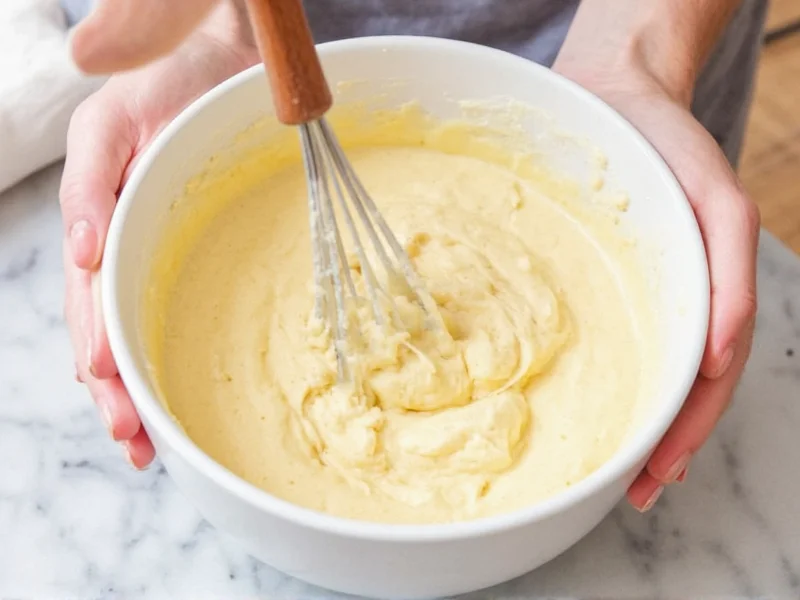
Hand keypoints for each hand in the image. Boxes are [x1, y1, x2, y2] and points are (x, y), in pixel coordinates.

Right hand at [61, 13, 257, 466]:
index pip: (92, 304)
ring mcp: (162, 246)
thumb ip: (91, 181)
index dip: (101, 354)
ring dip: (144, 386)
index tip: (116, 400)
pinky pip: (185, 300)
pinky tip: (183, 388)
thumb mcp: (111, 127)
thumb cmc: (162, 83)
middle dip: (120, 391)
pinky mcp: (199, 243)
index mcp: (100, 222)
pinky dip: (179, 346)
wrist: (217, 54)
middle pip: (114, 330)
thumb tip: (81, 251)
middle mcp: (126, 242)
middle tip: (137, 445)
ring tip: (148, 444)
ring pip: (146, 327)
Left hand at [554, 48, 758, 511]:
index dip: (684, 431)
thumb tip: (720, 356)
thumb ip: (728, 278)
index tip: (655, 476)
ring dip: (642, 424)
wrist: (614, 98)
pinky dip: (613, 377)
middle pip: (677, 388)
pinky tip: (598, 404)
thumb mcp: (717, 205)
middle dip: (662, 444)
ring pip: (649, 371)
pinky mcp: (602, 279)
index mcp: (700, 294)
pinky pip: (611, 336)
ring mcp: (639, 292)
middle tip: (636, 491)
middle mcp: (672, 301)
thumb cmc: (666, 149)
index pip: (703, 380)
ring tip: (623, 473)